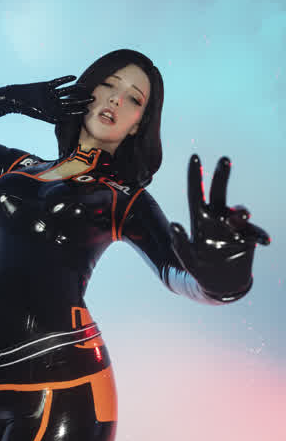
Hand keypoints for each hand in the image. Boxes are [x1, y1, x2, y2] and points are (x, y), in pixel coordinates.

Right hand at [5, 76, 93, 123]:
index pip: (69, 111)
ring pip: (66, 91)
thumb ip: (54, 118)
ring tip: (85, 87)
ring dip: (75, 89)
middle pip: (70, 101)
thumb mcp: (42, 115)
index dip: (78, 110)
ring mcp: (51, 94)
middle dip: (81, 100)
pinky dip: (65, 80)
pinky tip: (73, 77)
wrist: (17, 98)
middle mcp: (54, 103)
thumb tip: (65, 120)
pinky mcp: (47, 85)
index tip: (87, 110)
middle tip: (92, 98)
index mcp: (54, 111)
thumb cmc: (28, 109)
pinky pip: (58, 82)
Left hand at [169, 154, 270, 299]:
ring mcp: (234, 227)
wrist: (221, 284)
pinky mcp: (248, 238)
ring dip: (241, 212)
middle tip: (224, 159)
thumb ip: (181, 245)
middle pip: (219, 194)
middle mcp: (217, 218)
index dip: (194, 176)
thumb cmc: (200, 268)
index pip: (196, 194)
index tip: (194, 156)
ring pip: (239, 213)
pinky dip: (259, 236)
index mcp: (200, 219)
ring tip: (243, 215)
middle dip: (221, 176)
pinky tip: (264, 241)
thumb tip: (175, 226)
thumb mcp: (189, 260)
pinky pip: (255, 234)